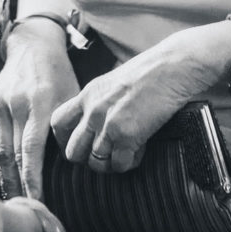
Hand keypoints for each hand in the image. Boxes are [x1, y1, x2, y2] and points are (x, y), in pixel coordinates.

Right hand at [0, 20, 78, 198]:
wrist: (33, 45)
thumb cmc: (59, 76)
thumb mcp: (72, 97)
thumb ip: (69, 128)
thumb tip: (76, 164)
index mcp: (40, 103)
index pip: (32, 150)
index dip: (33, 179)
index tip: (38, 202)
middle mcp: (16, 104)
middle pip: (14, 156)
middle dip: (20, 186)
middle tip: (28, 211)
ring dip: (5, 180)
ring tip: (13, 204)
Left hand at [50, 25, 228, 173]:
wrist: (171, 67)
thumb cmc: (150, 72)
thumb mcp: (113, 82)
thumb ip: (100, 101)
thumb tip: (98, 123)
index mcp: (87, 95)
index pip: (58, 123)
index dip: (65, 140)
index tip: (81, 145)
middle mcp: (93, 110)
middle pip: (73, 151)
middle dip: (88, 159)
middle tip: (106, 155)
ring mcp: (108, 124)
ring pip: (95, 162)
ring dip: (111, 164)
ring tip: (126, 153)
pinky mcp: (127, 135)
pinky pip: (119, 164)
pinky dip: (129, 163)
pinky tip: (139, 151)